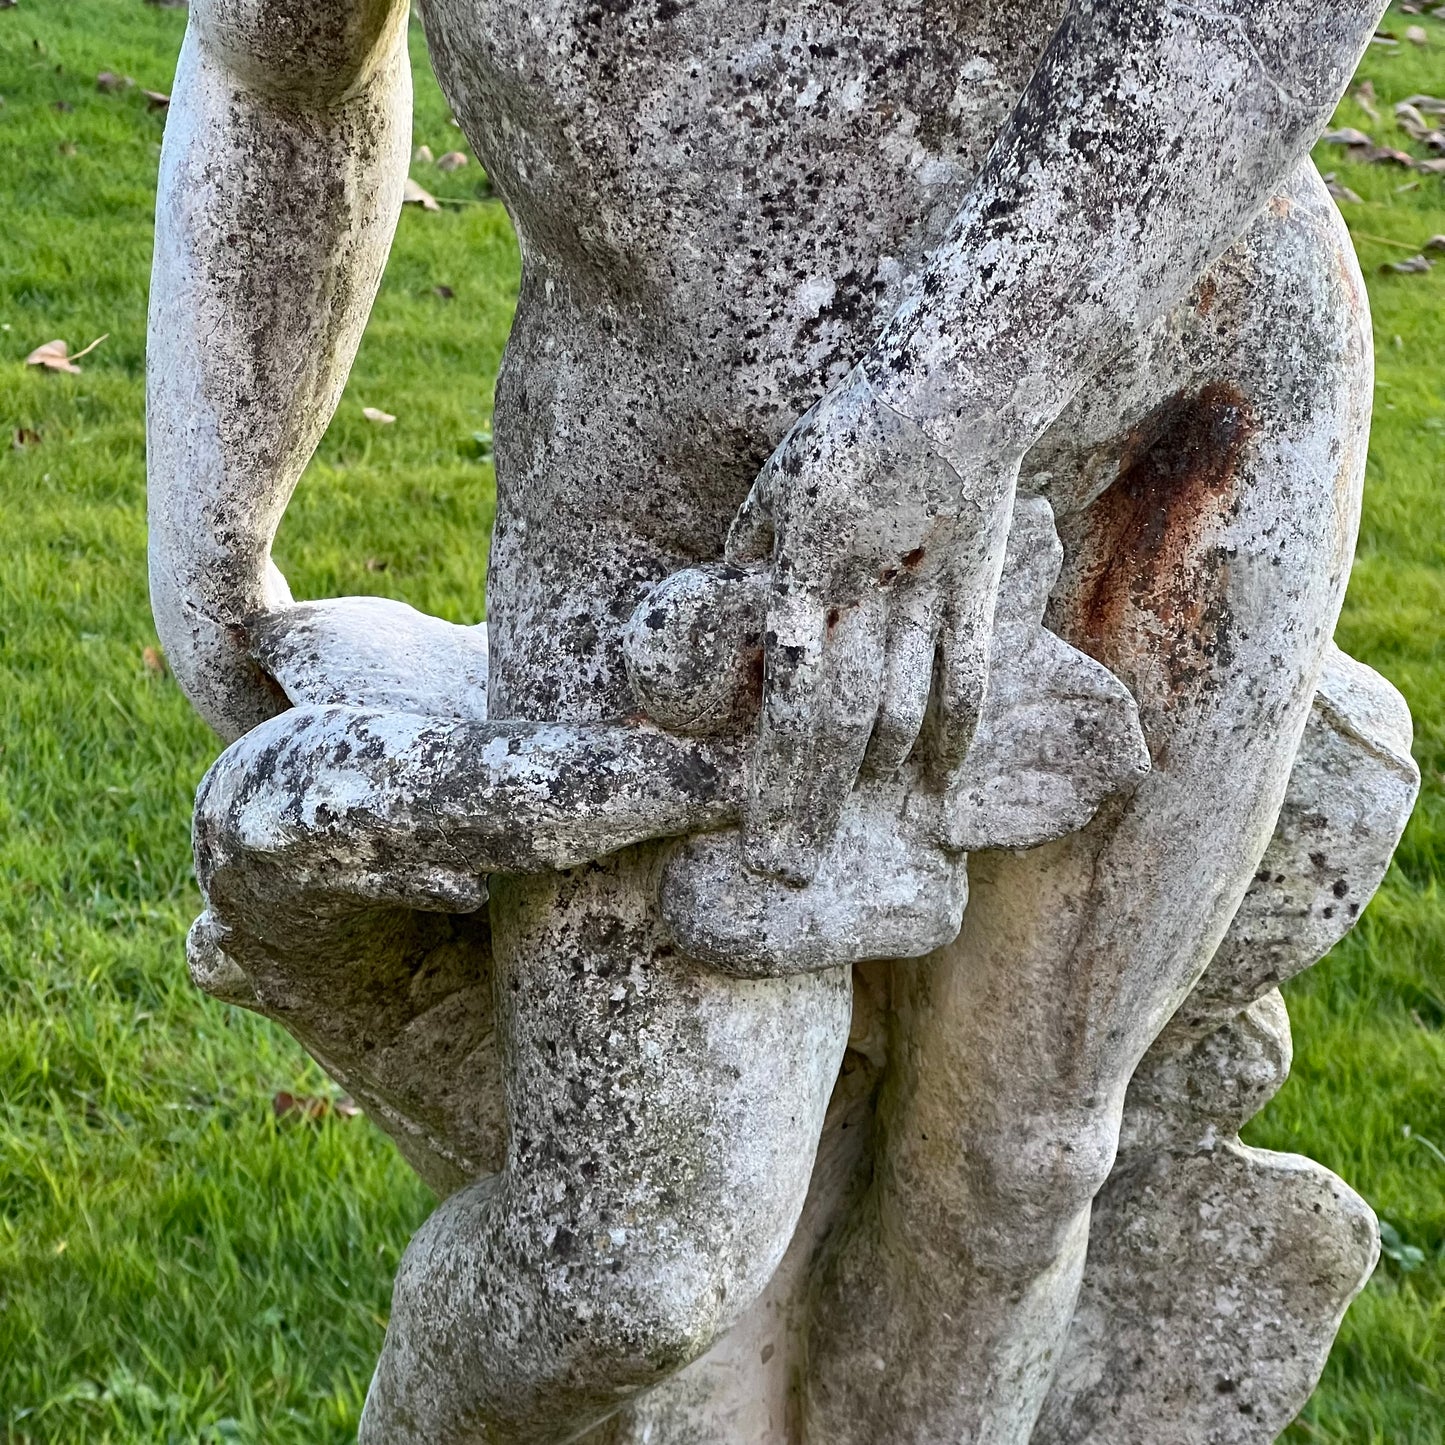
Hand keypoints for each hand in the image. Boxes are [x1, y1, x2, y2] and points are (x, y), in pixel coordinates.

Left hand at [727, 368, 1015, 882]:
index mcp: (808, 570)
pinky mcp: (980, 591)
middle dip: (812, 802)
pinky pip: (970, 675)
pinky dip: (958, 734)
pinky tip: (940, 789)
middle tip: (790, 872)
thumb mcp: (783, 477)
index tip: (756, 836)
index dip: (771, 773)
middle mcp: (868, 597)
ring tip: (854, 845)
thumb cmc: (859, 421)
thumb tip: (733, 603)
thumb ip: (754, 547)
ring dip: (874, 784)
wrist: (969, 376)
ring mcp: (931, 599)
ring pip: (900, 711)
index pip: (785, 696)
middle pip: (837, 723)